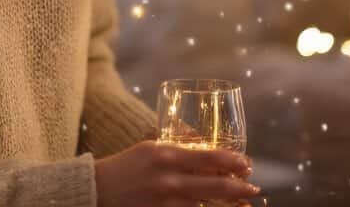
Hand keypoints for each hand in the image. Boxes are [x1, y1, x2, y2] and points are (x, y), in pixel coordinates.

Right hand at [94, 140, 259, 206]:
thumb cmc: (125, 167)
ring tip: (243, 206)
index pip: (211, 157)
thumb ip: (178, 150)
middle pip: (217, 186)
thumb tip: (208, 154)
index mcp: (167, 155)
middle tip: (253, 188)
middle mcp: (169, 179)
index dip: (234, 162)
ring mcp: (166, 202)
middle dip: (240, 189)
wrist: (96, 190)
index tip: (247, 164)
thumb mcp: (150, 148)